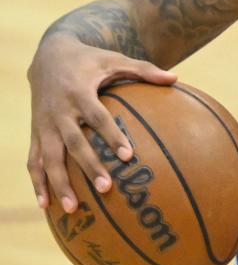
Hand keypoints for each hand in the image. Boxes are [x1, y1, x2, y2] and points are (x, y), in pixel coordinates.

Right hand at [27, 34, 176, 213]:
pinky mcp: (35, 133)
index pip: (97, 117)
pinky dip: (38, 183)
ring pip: (49, 158)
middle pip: (73, 143)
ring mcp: (44, 124)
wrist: (48, 56)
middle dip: (88, 166)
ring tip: (74, 208)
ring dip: (59, 184)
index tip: (128, 155)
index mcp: (80, 92)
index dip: (111, 135)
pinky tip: (46, 205)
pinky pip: (34, 161)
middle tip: (106, 188)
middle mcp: (59, 111)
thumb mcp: (115, 59)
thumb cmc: (90, 60)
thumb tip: (175, 79)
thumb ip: (144, 70)